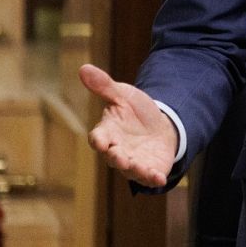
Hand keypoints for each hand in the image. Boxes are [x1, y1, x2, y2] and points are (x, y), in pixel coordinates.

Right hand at [79, 63, 177, 187]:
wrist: (161, 125)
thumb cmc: (136, 112)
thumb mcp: (123, 95)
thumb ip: (105, 86)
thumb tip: (83, 67)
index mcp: (108, 133)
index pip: (98, 138)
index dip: (99, 140)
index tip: (100, 141)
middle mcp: (118, 151)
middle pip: (113, 157)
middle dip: (116, 157)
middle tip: (120, 156)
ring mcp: (134, 162)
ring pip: (130, 170)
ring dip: (134, 169)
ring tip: (138, 167)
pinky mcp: (151, 169)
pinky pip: (149, 178)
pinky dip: (153, 179)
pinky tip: (159, 178)